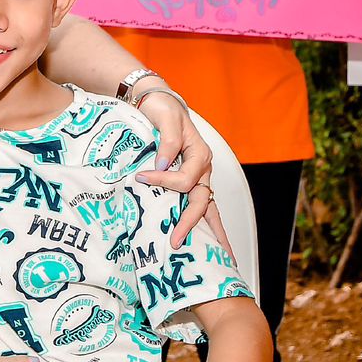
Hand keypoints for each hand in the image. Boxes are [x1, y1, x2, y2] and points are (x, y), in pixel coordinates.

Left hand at [132, 92, 214, 245]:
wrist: (158, 104)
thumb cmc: (162, 110)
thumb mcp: (166, 118)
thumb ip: (168, 141)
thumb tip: (162, 165)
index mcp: (199, 154)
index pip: (184, 179)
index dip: (164, 182)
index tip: (141, 178)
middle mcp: (202, 169)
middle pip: (200, 202)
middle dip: (189, 224)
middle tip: (174, 242)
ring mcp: (198, 178)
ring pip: (207, 209)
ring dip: (208, 232)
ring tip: (219, 257)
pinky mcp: (189, 182)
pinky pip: (199, 206)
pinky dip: (203, 225)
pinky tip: (207, 242)